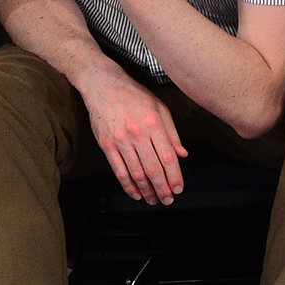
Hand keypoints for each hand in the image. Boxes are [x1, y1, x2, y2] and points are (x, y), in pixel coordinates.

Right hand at [78, 62, 186, 203]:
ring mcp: (120, 140)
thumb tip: (182, 154)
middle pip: (153, 169)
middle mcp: (137, 133)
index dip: (175, 177)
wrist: (102, 84)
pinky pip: (118, 170)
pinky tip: (134, 193)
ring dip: (146, 190)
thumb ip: (172, 132)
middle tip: (167, 199)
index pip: (168, 157)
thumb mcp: (159, 107)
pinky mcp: (106, 144)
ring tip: (153, 199)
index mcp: (154, 123)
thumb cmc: (132, 94)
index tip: (178, 188)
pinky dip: (127, 185)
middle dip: (162, 189)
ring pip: (136, 173)